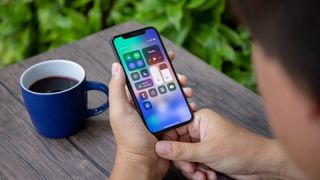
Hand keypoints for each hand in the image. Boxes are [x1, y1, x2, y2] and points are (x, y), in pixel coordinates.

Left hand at [109, 51, 195, 178]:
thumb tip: (117, 66)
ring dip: (180, 90)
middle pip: (159, 85)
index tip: (158, 54)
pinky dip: (184, 105)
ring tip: (187, 90)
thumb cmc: (129, 140)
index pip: (141, 77)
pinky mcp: (167, 123)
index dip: (149, 64)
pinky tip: (189, 104)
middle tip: (178, 75)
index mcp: (132, 100)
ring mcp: (157, 114)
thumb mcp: (120, 111)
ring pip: (170, 96)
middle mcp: (144, 105)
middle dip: (170, 77)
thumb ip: (117, 89)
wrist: (144, 163)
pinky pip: (177, 109)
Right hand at [155, 109, 300, 178]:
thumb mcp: (207, 151)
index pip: (174, 128)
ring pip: (186, 157)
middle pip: (179, 146)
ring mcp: (205, 143)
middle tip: (191, 169)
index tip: (165, 154)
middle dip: (184, 161)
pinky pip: (195, 164)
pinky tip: (209, 176)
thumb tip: (159, 147)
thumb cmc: (240, 150)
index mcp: (200, 120)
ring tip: (203, 176)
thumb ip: (181, 150)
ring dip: (193, 169)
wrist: (262, 164)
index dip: (168, 142)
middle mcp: (201, 130)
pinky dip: (200, 172)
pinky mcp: (209, 155)